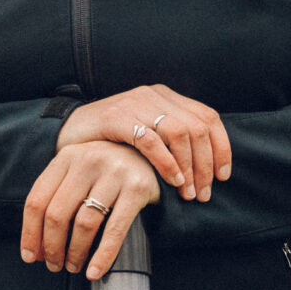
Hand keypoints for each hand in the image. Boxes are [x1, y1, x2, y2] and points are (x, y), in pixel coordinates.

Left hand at [22, 141, 161, 278]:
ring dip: (75, 253)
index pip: (36, 200)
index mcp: (66, 157)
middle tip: (54, 266)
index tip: (30, 257)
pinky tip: (94, 272)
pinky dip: (103, 255)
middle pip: (57, 214)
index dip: (30, 233)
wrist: (150, 155)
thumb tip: (36, 247)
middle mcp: (87, 161)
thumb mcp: (77, 172)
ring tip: (73, 267)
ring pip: (84, 223)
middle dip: (52, 247)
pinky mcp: (137, 187)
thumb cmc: (105, 172)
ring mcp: (113, 173)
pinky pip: (115, 229)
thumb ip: (57, 198)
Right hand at [54, 84, 230, 201]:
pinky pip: (151, 140)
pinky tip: (172, 182)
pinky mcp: (116, 117)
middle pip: (197, 127)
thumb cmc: (110, 141)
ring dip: (189, 167)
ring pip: (180, 133)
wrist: (67, 132)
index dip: (221, 147)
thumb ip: (172, 141)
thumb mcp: (146, 134)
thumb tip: (207, 168)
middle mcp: (154, 95)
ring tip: (188, 193)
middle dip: (206, 165)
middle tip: (203, 194)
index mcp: (166, 96)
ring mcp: (135, 103)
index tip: (223, 177)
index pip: (208, 117)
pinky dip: (167, 163)